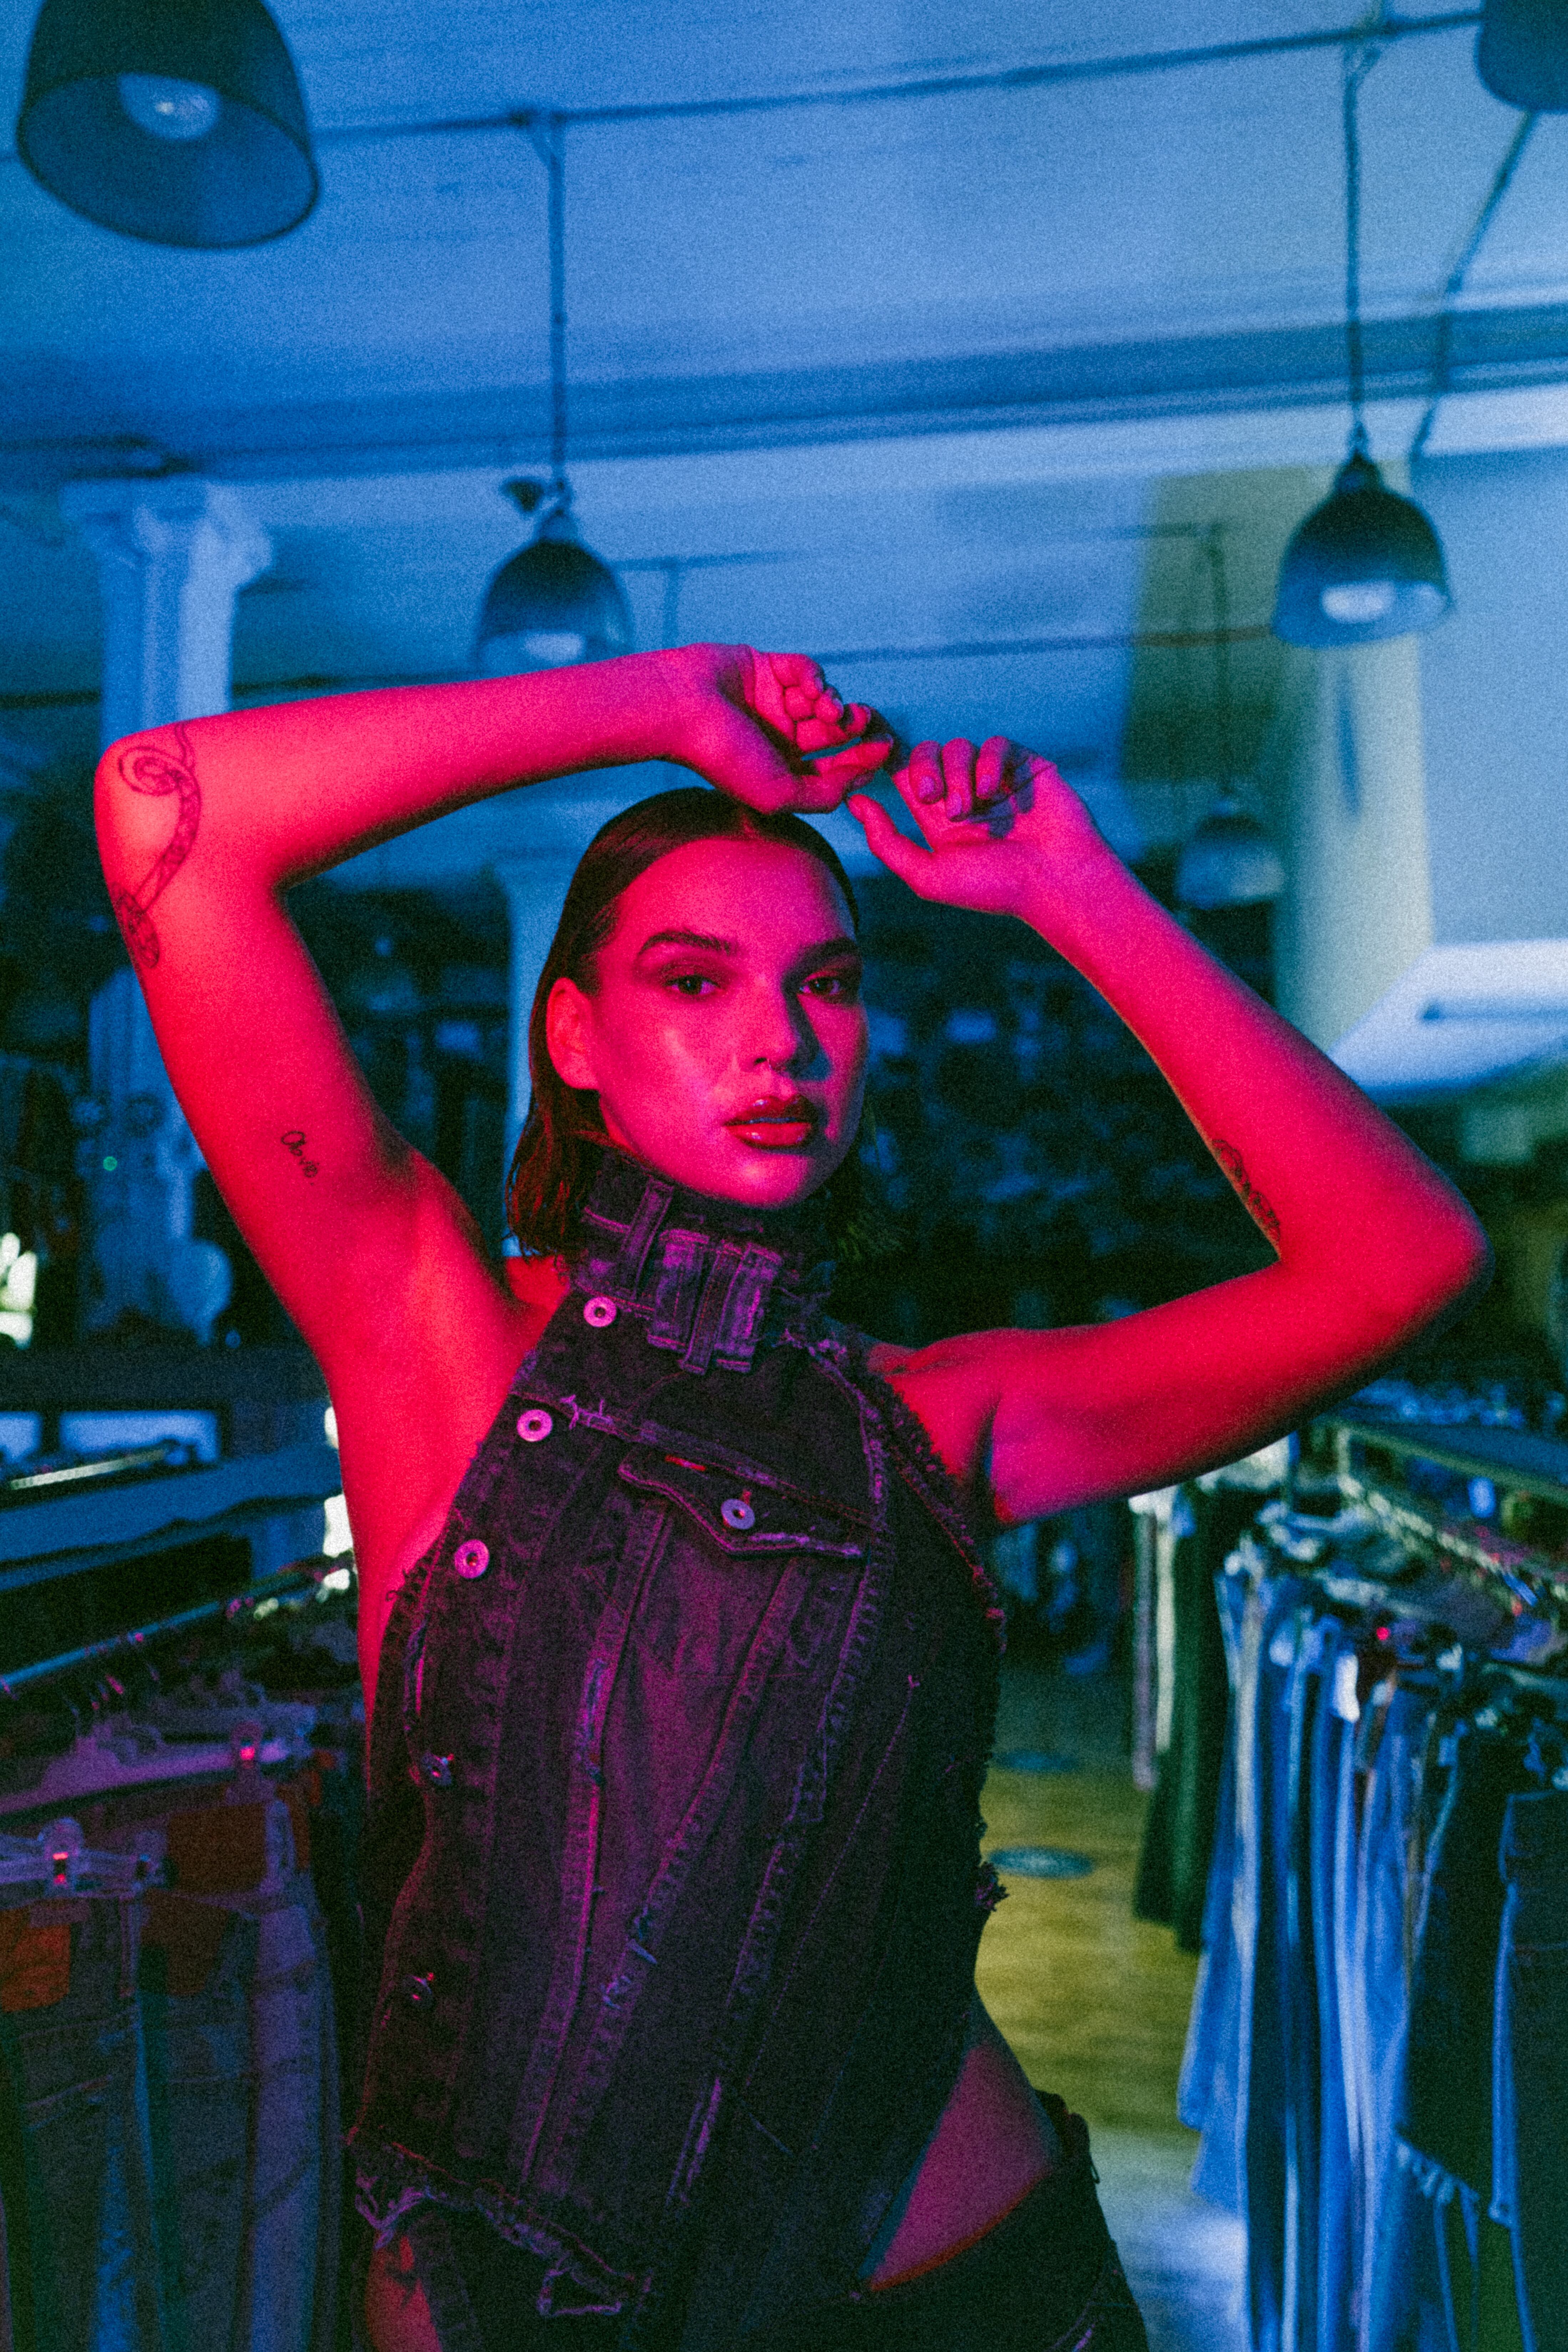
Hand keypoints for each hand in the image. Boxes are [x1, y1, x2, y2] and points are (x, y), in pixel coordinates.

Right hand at [665, 644, 892, 813]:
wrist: (680, 708)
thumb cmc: (723, 756)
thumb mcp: (778, 793)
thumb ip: (822, 795)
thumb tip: (856, 784)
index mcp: (780, 769)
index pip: (832, 766)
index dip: (861, 758)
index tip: (884, 748)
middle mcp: (777, 736)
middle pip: (832, 732)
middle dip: (853, 726)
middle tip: (863, 720)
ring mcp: (771, 701)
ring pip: (821, 699)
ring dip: (832, 701)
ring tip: (827, 707)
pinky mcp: (765, 668)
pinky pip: (803, 669)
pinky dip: (813, 676)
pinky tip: (810, 686)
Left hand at [846, 736, 1117, 923]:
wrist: (1056, 883)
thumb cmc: (994, 889)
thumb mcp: (928, 876)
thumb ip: (886, 842)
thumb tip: (854, 803)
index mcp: (937, 818)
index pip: (905, 774)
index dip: (887, 757)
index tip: (871, 744)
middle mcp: (963, 794)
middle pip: (925, 753)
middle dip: (924, 770)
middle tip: (933, 798)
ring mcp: (995, 778)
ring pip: (958, 747)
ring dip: (957, 775)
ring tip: (971, 809)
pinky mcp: (1025, 766)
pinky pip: (996, 744)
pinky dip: (990, 763)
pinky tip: (995, 792)